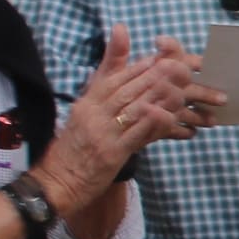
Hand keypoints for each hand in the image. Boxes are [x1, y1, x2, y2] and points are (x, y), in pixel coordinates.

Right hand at [43, 28, 195, 200]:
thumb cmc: (74, 149)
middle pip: (127, 89)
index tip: (162, 57)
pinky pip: (135, 135)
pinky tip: (170, 116)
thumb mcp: (87, 117)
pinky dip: (154, 124)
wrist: (57, 181)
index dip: (140, 66)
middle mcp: (93, 113)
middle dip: (154, 75)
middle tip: (179, 65)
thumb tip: (113, 64)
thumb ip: (106, 97)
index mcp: (88, 102)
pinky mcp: (111, 153)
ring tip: (181, 88)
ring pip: (133, 108)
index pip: (116, 78)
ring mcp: (102, 132)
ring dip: (159, 96)